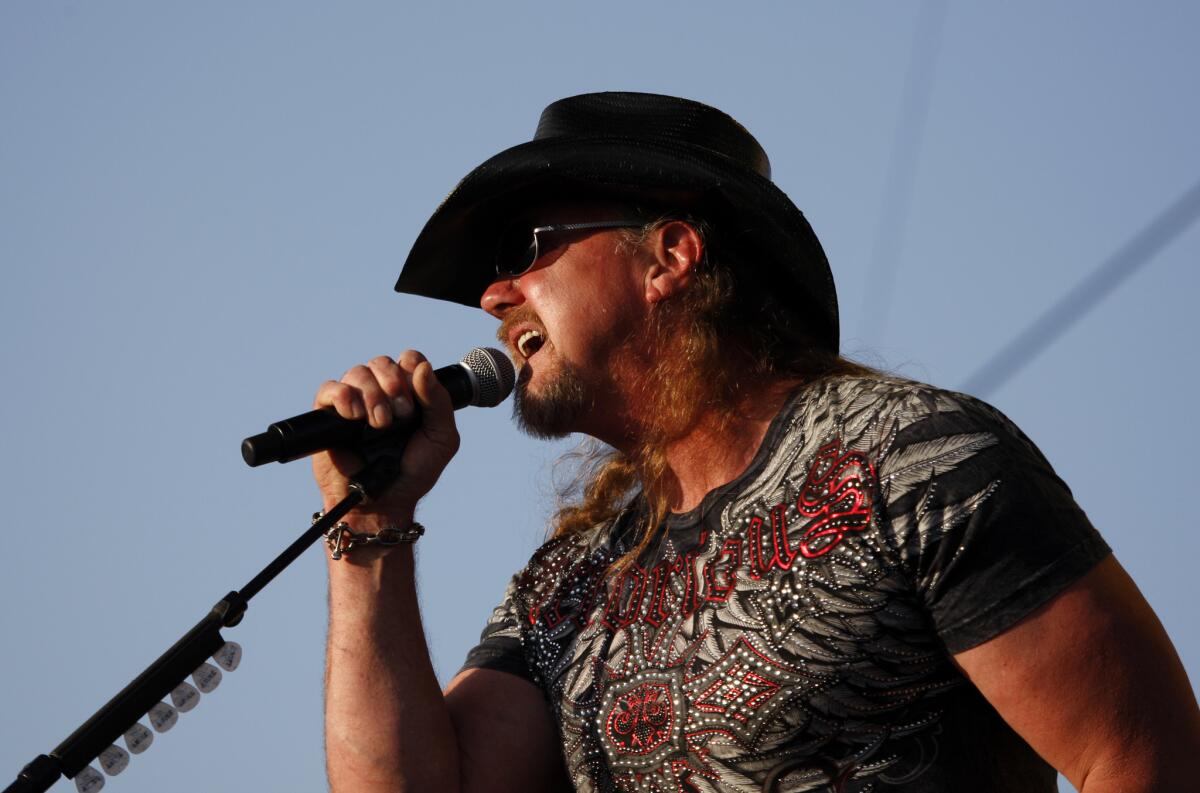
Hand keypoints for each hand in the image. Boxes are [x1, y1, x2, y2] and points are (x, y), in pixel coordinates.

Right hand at [311, 350, 459, 526]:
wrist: (384, 503)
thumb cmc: (414, 473)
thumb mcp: (442, 439)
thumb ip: (439, 402)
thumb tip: (423, 367)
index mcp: (408, 394)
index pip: (408, 360)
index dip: (412, 370)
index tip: (415, 400)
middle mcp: (380, 393)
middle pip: (382, 362)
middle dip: (393, 384)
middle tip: (400, 416)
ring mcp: (354, 403)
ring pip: (357, 372)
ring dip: (372, 395)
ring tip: (379, 424)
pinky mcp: (328, 417)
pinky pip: (328, 389)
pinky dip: (342, 396)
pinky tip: (354, 415)